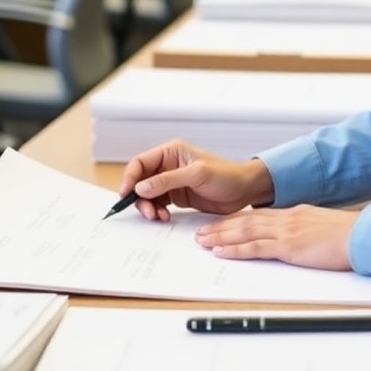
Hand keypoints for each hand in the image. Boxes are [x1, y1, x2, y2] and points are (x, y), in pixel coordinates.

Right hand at [119, 140, 273, 221]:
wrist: (244, 190)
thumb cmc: (226, 175)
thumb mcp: (197, 174)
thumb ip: (168, 180)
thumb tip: (140, 187)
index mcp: (172, 152)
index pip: (141, 163)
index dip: (130, 178)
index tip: (126, 195)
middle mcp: (168, 165)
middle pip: (140, 181)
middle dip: (139, 197)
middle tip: (147, 212)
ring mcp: (172, 181)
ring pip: (147, 195)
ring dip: (148, 207)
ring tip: (157, 217)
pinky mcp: (177, 196)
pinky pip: (158, 204)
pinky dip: (157, 212)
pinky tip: (164, 218)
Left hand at [195, 205, 357, 271]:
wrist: (361, 235)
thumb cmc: (347, 236)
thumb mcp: (321, 228)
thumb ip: (305, 231)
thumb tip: (296, 240)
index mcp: (294, 213)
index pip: (257, 215)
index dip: (235, 220)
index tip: (219, 224)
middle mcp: (286, 218)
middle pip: (245, 221)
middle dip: (220, 227)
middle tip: (200, 232)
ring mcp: (286, 231)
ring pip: (244, 231)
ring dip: (220, 236)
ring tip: (202, 241)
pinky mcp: (289, 246)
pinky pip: (255, 247)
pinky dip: (235, 250)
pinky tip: (221, 252)